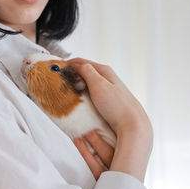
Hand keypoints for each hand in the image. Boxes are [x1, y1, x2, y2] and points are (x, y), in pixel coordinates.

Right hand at [68, 58, 152, 181]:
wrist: (133, 127)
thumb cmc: (117, 107)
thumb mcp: (98, 84)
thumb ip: (86, 71)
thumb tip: (76, 64)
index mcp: (105, 71)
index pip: (81, 62)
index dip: (67, 65)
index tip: (56, 71)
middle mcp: (107, 79)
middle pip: (84, 73)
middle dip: (71, 77)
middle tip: (61, 84)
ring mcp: (108, 91)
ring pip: (87, 85)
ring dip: (77, 88)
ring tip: (68, 94)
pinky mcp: (108, 103)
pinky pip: (91, 96)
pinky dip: (83, 97)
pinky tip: (80, 103)